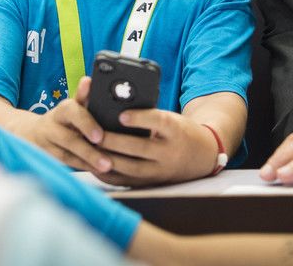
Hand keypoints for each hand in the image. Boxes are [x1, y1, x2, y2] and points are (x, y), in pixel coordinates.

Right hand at [21, 76, 112, 173]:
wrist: (31, 133)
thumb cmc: (66, 118)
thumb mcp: (75, 105)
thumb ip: (85, 96)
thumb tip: (91, 81)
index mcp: (62, 110)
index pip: (72, 112)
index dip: (85, 123)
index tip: (99, 136)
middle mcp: (52, 127)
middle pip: (69, 139)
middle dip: (88, 150)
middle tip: (108, 161)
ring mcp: (47, 144)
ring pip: (67, 155)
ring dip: (88, 162)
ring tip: (106, 167)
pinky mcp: (47, 158)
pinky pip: (66, 165)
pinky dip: (83, 168)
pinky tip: (99, 172)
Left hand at [93, 109, 218, 185]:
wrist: (202, 155)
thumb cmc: (180, 131)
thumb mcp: (172, 119)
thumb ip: (149, 115)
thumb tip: (116, 110)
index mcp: (176, 131)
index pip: (158, 122)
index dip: (140, 118)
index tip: (121, 115)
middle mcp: (170, 153)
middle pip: (139, 148)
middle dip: (113, 141)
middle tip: (93, 133)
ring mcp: (161, 171)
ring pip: (130, 167)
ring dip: (107, 158)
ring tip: (90, 149)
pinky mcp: (152, 183)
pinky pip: (127, 181)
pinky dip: (109, 174)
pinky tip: (95, 164)